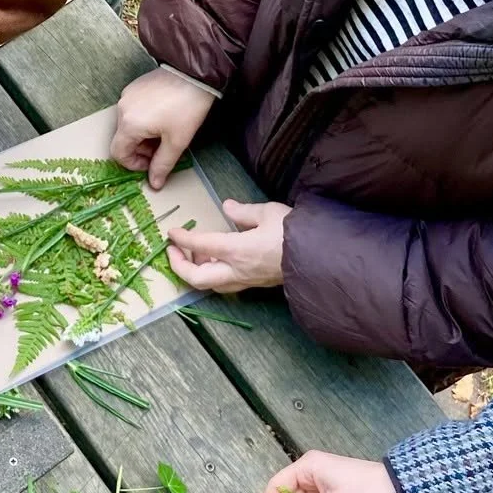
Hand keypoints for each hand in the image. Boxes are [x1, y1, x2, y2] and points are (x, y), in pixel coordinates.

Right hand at [111, 68, 214, 189]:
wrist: (195, 74)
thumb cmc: (187, 106)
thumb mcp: (177, 142)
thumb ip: (162, 165)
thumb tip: (155, 182)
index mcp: (129, 124)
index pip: (118, 154)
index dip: (133, 164)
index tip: (151, 163)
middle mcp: (123, 108)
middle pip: (124, 139)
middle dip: (141, 149)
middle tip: (162, 148)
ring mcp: (128, 95)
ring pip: (129, 124)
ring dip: (143, 134)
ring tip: (165, 131)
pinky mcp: (135, 87)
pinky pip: (133, 109)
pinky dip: (144, 119)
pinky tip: (163, 116)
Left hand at [166, 198, 288, 292]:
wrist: (321, 258)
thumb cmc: (295, 233)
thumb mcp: (269, 212)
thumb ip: (244, 212)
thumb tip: (227, 207)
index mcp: (237, 250)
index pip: (200, 245)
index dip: (182, 239)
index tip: (171, 232)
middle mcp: (238, 270)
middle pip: (197, 279)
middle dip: (179, 266)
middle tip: (173, 250)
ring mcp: (247, 280)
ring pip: (212, 285)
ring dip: (197, 270)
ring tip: (196, 252)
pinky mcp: (256, 283)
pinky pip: (227, 284)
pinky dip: (214, 273)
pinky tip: (217, 258)